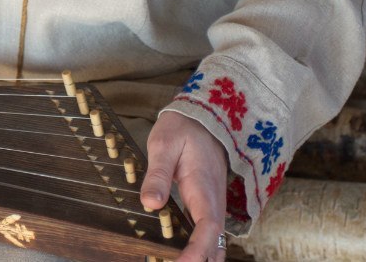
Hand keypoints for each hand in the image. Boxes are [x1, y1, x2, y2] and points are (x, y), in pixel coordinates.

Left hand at [141, 111, 228, 261]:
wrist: (202, 117)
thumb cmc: (182, 129)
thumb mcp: (163, 146)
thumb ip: (157, 175)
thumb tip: (150, 204)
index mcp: (204, 190)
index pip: (207, 230)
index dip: (196, 253)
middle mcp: (213, 203)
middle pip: (215, 245)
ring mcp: (212, 206)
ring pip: (214, 243)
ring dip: (202, 259)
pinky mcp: (207, 205)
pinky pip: (208, 234)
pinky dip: (200, 250)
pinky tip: (181, 256)